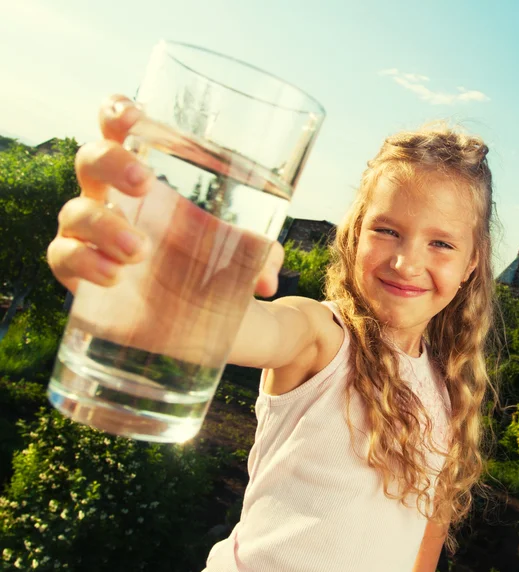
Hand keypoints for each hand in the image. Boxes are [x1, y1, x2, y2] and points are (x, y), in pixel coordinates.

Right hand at [47, 95, 283, 298]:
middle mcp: (114, 199)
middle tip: (144, 184)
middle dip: (112, 163)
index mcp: (148, 179)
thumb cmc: (211, 268)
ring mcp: (92, 235)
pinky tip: (113, 276)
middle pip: (92, 160)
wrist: (191, 321)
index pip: (123, 133)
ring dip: (104, 225)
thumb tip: (266, 282)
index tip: (134, 114)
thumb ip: (260, 256)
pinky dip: (83, 262)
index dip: (117, 113)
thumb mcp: (243, 256)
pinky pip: (62, 257)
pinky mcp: (80, 272)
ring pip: (75, 211)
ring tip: (138, 250)